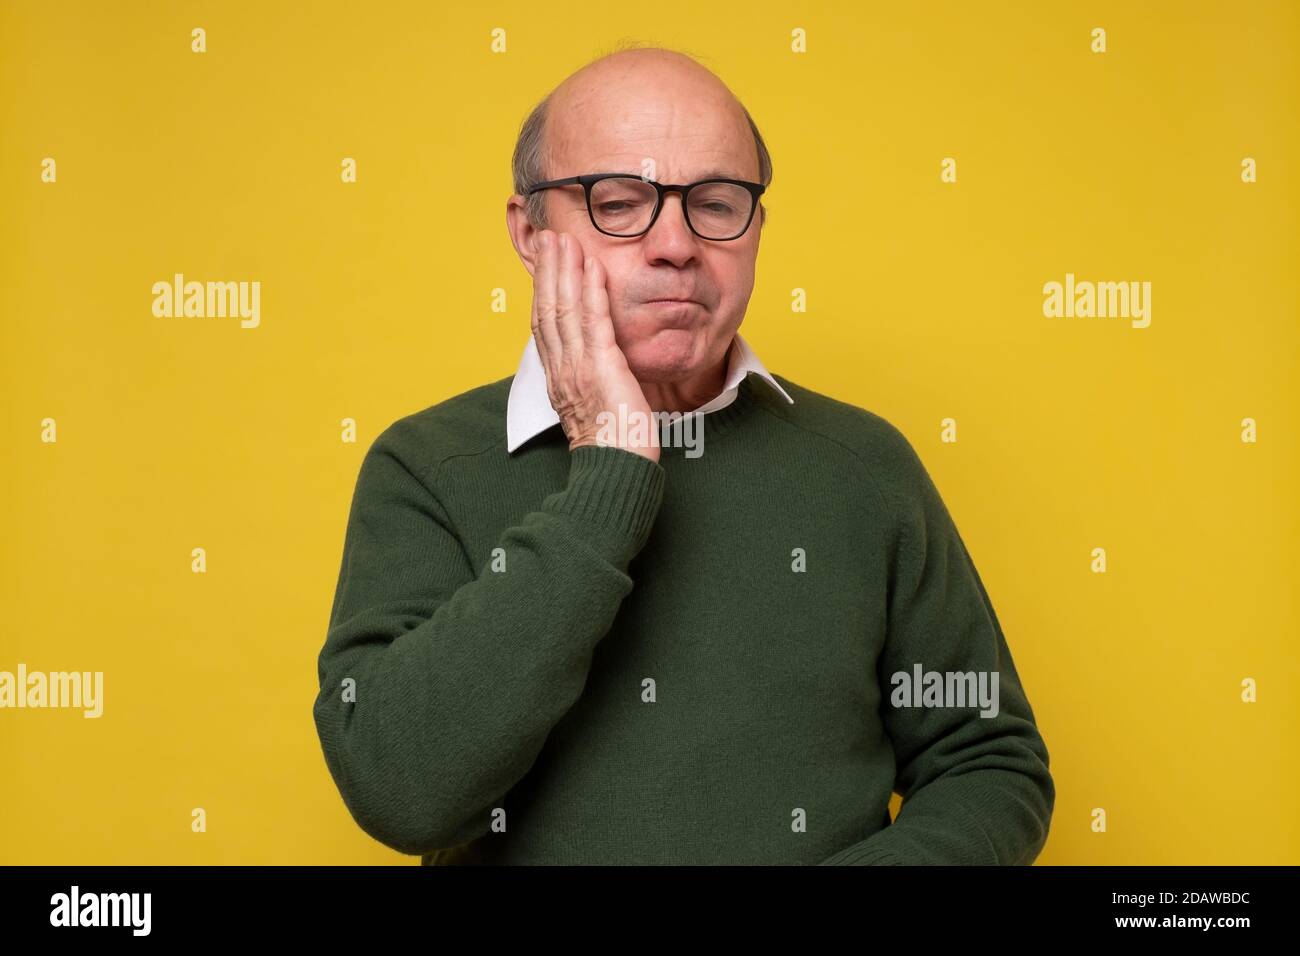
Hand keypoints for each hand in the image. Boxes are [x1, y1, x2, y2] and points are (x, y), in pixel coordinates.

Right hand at [531, 230, 658, 462]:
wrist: (617, 467)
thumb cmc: (613, 443)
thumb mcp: (594, 404)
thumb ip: (591, 378)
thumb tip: (598, 362)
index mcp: (558, 377)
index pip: (544, 324)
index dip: (543, 290)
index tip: (545, 262)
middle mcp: (562, 368)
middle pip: (548, 309)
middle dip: (548, 270)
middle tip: (548, 237)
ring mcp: (579, 366)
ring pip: (565, 309)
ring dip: (565, 270)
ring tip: (565, 241)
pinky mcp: (602, 367)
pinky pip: (594, 322)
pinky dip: (592, 292)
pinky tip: (592, 268)